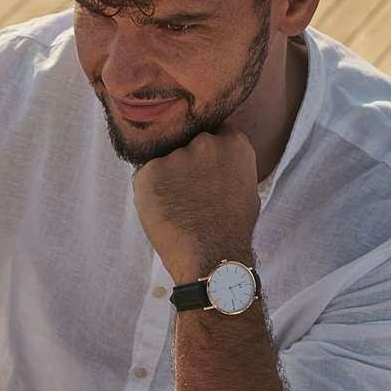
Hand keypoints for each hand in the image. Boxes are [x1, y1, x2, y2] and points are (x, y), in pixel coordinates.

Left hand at [131, 128, 259, 282]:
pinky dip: (148, 193)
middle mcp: (205, 142)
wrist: (212, 256)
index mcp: (233, 143)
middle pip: (186, 144)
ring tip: (176, 208)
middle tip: (186, 194)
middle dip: (183, 164)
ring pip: (163, 162)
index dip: (203, 155)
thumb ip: (230, 164)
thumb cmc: (232, 230)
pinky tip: (162, 213)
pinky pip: (144, 177)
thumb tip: (219, 160)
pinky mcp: (150, 172)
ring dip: (165, 180)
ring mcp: (177, 156)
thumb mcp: (246, 187)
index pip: (211, 134)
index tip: (201, 172)